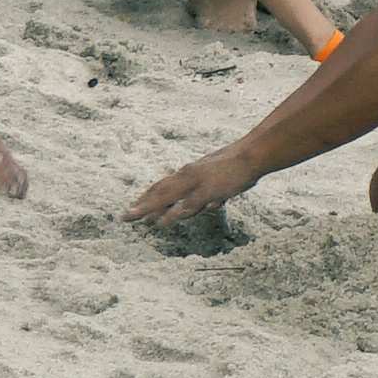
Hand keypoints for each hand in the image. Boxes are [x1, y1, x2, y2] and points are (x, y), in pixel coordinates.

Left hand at [132, 147, 257, 226]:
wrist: (252, 154)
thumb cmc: (238, 166)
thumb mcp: (220, 180)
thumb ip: (211, 195)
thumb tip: (208, 207)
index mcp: (190, 172)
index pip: (165, 184)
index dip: (149, 196)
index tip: (137, 205)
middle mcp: (188, 175)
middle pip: (159, 190)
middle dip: (141, 204)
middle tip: (125, 216)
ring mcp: (196, 182)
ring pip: (167, 197)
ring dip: (149, 208)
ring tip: (134, 219)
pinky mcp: (206, 190)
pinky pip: (185, 205)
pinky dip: (171, 214)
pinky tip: (160, 223)